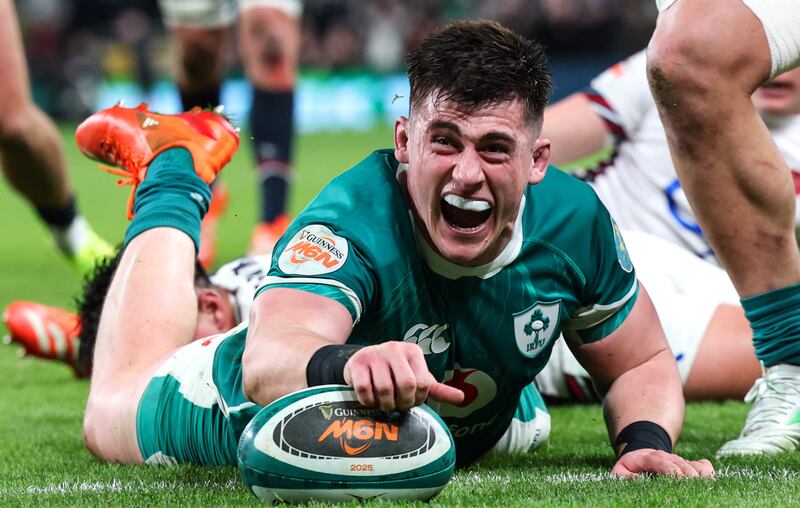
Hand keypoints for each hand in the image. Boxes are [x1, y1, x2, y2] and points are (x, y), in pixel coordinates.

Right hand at [343, 341, 463, 411]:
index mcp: (413, 352)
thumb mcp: (415, 377)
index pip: (423, 383)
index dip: (417, 400)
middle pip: (406, 385)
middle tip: (396, 406)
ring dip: (384, 404)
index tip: (410, 402)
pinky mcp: (356, 363)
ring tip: (383, 404)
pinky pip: (364, 390)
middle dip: (402, 403)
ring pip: (385, 389)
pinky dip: (368, 402)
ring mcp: (374, 354)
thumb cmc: (392, 373)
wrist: (360, 363)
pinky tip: (370, 400)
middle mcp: (395, 348)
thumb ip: (436, 389)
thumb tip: (461, 398)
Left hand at [611, 449, 714, 477]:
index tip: (678, 477)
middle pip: (679, 462)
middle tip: (694, 482)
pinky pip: (701, 464)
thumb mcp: (620, 472)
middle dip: (687, 472)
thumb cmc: (629, 469)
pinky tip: (711, 477)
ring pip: (691, 463)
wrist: (640, 456)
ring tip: (706, 481)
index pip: (659, 461)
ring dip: (699, 472)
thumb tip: (634, 480)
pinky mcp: (687, 465)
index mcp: (647, 458)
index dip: (669, 468)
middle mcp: (665, 457)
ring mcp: (678, 460)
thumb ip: (624, 476)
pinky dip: (706, 469)